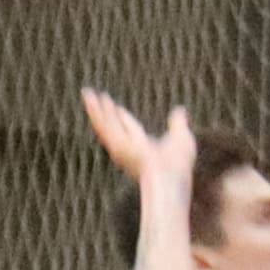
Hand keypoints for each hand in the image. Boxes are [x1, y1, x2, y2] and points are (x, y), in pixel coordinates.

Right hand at [79, 89, 193, 190]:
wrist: (169, 176)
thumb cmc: (178, 165)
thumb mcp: (181, 138)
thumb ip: (178, 124)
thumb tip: (179, 110)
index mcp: (143, 148)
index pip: (130, 130)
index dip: (123, 118)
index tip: (118, 108)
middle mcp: (129, 149)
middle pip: (113, 126)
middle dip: (105, 113)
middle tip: (98, 97)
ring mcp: (120, 147)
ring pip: (104, 124)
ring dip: (95, 109)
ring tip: (87, 93)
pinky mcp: (115, 144)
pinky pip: (103, 125)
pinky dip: (96, 111)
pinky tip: (91, 100)